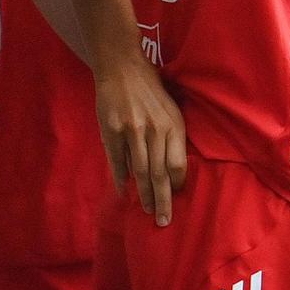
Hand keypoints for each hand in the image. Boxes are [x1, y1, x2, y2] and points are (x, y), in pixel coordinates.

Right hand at [96, 61, 187, 225]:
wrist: (123, 68)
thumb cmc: (152, 91)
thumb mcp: (172, 110)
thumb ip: (172, 137)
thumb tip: (173, 168)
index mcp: (174, 125)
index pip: (178, 164)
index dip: (178, 184)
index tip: (177, 197)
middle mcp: (155, 130)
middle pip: (160, 173)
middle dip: (163, 199)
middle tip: (164, 220)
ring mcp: (132, 131)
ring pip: (139, 171)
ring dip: (143, 194)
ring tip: (147, 211)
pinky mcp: (111, 130)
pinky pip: (117, 161)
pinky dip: (121, 179)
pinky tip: (124, 193)